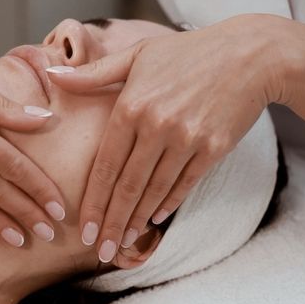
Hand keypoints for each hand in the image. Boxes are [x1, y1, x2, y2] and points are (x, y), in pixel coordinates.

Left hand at [46, 14, 294, 261]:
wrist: (251, 54)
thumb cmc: (189, 52)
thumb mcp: (138, 54)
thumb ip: (95, 72)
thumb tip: (53, 73)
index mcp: (132, 106)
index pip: (105, 165)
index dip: (94, 201)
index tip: (84, 228)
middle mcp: (157, 126)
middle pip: (127, 186)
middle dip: (112, 223)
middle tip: (100, 251)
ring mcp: (187, 139)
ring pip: (155, 191)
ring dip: (137, 220)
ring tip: (123, 242)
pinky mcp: (213, 149)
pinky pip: (185, 184)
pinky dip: (168, 203)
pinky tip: (155, 219)